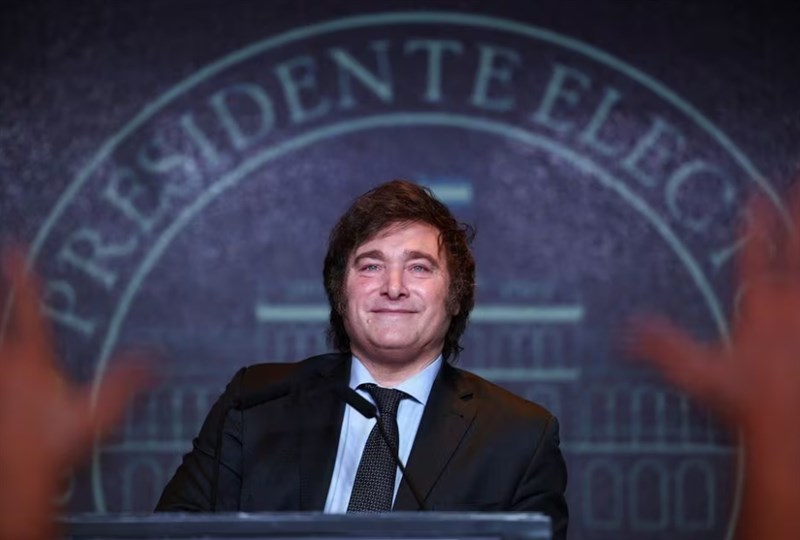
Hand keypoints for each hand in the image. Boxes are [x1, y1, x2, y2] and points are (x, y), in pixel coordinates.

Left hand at [0, 249, 150, 539]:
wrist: (17, 475)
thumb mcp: (98, 411)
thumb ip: (127, 381)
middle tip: (1, 264)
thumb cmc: (54, 442)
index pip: (29, 307)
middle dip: (0, 297)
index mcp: (32, 357)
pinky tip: (3, 372)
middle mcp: (4, 363)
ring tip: (2, 323)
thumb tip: (158, 360)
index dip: (22, 275)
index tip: (13, 248)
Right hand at [627, 192, 799, 539]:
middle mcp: (792, 302)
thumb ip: (664, 347)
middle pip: (797, 246)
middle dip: (797, 212)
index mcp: (760, 305)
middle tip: (797, 181)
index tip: (757, 193)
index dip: (756, 221)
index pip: (755, 253)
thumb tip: (625, 330)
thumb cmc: (752, 398)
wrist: (792, 420)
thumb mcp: (700, 374)